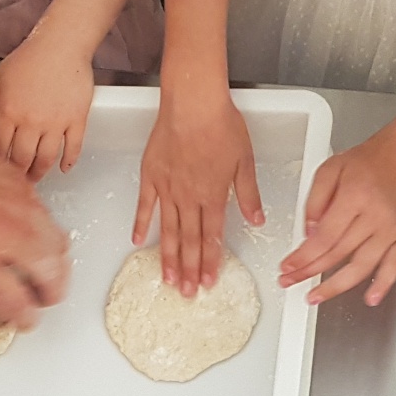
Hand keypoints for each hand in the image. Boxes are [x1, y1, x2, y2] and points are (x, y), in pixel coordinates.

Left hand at [0, 29, 96, 181]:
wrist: (61, 44)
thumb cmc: (29, 59)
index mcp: (8, 111)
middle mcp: (31, 120)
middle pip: (20, 159)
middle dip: (16, 173)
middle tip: (16, 179)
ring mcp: (56, 122)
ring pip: (45, 158)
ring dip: (39, 172)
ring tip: (35, 177)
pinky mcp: (77, 119)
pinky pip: (73, 148)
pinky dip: (68, 161)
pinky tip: (63, 168)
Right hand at [134, 82, 263, 294]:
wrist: (193, 102)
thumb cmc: (221, 125)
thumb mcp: (245, 160)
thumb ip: (247, 193)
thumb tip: (256, 219)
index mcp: (213, 195)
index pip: (212, 236)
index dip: (210, 261)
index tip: (208, 281)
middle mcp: (189, 197)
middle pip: (189, 240)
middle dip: (188, 269)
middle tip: (186, 293)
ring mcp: (167, 188)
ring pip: (168, 230)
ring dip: (168, 256)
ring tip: (166, 279)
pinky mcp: (151, 176)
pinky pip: (144, 205)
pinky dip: (141, 224)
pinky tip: (138, 242)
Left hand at [279, 132, 395, 305]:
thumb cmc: (364, 164)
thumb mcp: (329, 169)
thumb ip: (315, 200)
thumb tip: (308, 232)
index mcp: (355, 197)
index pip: (324, 236)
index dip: (303, 256)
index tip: (288, 266)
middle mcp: (375, 216)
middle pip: (338, 253)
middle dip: (310, 272)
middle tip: (291, 281)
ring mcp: (390, 229)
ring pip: (362, 265)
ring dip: (337, 286)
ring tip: (316, 296)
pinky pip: (394, 265)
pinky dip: (383, 284)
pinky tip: (370, 298)